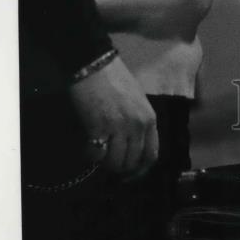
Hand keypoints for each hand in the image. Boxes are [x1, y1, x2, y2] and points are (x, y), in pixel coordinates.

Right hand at [69, 55, 157, 179]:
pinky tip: (88, 145)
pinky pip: (96, 154)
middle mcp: (137, 126)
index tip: (129, 174)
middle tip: (108, 161)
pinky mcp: (99, 128)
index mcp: (150, 118)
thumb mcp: (138, 101)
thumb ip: (139, 123)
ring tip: (98, 152)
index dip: (140, 170)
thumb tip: (131, 146)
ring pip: (114, 162)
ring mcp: (119, 128)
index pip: (151, 154)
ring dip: (105, 162)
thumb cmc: (116, 79)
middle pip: (132, 162)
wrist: (95, 65)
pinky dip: (91, 155)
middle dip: (120, 167)